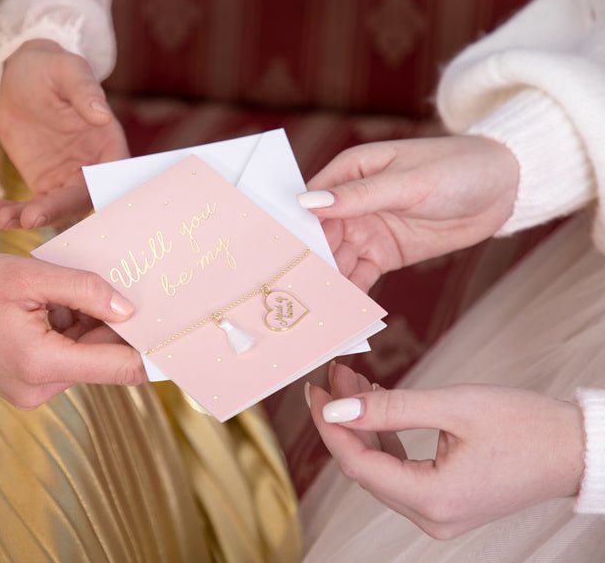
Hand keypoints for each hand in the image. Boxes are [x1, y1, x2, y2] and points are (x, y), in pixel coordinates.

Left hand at [0, 39, 128, 229]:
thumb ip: (85, 92)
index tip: (79, 201)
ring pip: (55, 209)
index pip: (112, 175)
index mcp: (108, 144)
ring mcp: (67, 179)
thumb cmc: (52, 68)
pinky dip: (15, 212)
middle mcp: (92, 167)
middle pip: (81, 199)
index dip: (99, 191)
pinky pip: (32, 206)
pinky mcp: (43, 183)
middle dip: (56, 212)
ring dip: (30, 218)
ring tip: (3, 218)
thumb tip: (102, 116)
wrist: (22, 78)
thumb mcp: (68, 70)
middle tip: (29, 218)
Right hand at [0, 252, 144, 408]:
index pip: (120, 368)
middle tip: (123, 283)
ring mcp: (32, 388)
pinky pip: (65, 353)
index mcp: (41, 364)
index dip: (152, 351)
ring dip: (85, 321)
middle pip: (102, 357)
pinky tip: (50, 301)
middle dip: (113, 322)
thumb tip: (129, 309)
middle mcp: (40, 387)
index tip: (181, 333)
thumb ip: (83, 289)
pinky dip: (67, 327)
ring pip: (84, 353)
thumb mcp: (27, 274)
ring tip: (60, 289)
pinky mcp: (26, 381)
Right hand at [299, 136, 518, 290]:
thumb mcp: (409, 182)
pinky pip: (359, 276)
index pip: (310, 203)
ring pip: (336, 260)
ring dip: (325, 283)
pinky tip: (339, 312)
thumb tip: (308, 203)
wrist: (505, 187)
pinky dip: (350, 294)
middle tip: (289, 292)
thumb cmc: (458, 168)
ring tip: (308, 308)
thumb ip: (359, 197)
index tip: (277, 257)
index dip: (293, 229)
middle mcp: (351, 202)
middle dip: (306, 263)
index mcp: (350, 172)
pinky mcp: (384, 254)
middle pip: (318, 237)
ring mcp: (367, 230)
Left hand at [306, 364, 584, 538]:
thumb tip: (338, 409)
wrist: (575, 450)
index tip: (315, 391)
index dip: (329, 425)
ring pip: (381, 467)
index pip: (357, 464)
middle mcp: (430, 516)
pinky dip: (386, 437)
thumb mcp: (453, 406)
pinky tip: (379, 404)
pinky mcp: (445, 501)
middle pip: (365, 466)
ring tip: (353, 380)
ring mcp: (438, 513)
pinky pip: (401, 470)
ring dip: (364, 424)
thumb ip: (390, 409)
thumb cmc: (525, 426)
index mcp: (432, 499)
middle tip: (334, 376)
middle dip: (345, 419)